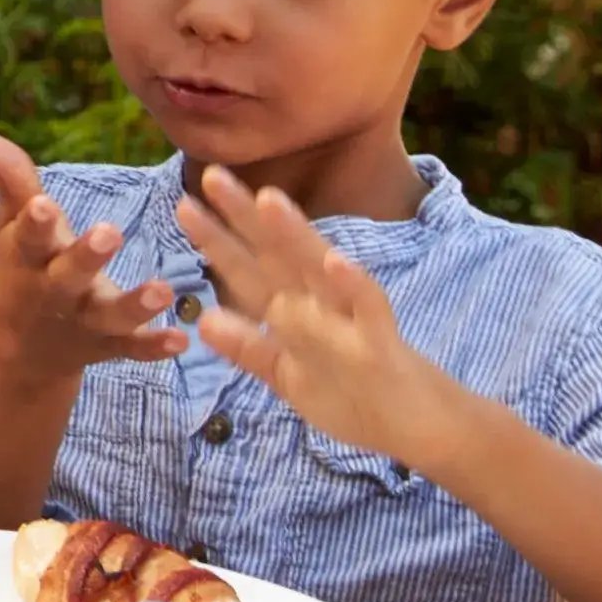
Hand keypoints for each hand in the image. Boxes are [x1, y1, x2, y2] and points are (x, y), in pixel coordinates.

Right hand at [0, 132, 184, 384]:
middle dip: (87, 256)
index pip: (29, 237)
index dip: (35, 222)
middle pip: (69, 275)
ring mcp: (84, 322)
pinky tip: (181, 339)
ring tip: (162, 291)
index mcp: (29, 258)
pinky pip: (134, 348)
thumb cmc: (24, 269)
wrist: (23, 350)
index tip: (44, 204)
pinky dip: (154, 346)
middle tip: (110, 233)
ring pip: (109, 315)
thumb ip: (12, 182)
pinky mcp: (110, 344)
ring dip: (134, 305)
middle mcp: (55, 292)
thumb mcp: (12, 227)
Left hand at [177, 166, 464, 465]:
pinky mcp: (379, 342)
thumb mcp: (287, 375)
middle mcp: (317, 305)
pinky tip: (336, 261)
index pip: (248, 270)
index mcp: (293, 311)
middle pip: (276, 255)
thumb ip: (249, 348)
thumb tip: (204, 321)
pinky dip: (352, 285)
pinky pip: (367, 309)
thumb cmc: (351, 394)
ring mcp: (349, 319)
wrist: (417, 426)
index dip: (217, 239)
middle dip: (244, 218)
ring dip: (296, 236)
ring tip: (269, 199)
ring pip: (318, 270)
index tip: (183, 204)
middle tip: (211, 175)